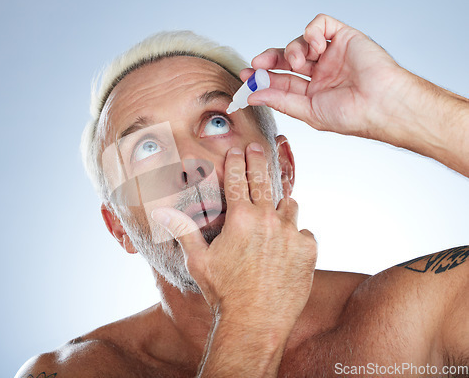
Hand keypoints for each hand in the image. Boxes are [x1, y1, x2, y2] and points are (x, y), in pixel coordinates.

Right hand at [152, 143, 316, 332]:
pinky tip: (286, 248)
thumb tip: (161, 213)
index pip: (238, 179)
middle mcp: (268, 219)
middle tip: (259, 148)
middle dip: (259, 160)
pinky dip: (295, 236)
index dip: (237, 161)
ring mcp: (291, 233)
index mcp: (240, 218)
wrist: (255, 322)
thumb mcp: (198, 260)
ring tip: (274, 209)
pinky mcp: (308, 249)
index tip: (238, 149)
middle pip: (264, 179)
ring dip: (280, 204)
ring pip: (289, 205)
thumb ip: (183, 230)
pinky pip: (303, 233)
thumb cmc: (223, 292)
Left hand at [242, 14, 412, 142]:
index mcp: (313, 92)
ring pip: (300, 41)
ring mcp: (331, 55)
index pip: (281, 81)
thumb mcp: (309, 111)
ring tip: (299, 61)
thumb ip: (280, 100)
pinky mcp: (343, 38)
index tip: (245, 77)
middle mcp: (320, 73)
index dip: (262, 78)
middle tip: (257, 64)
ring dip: (292, 49)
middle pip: (286, 59)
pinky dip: (311, 32)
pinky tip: (315, 46)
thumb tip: (254, 95)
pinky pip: (319, 25)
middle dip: (269, 60)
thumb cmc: (352, 114)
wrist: (382, 103)